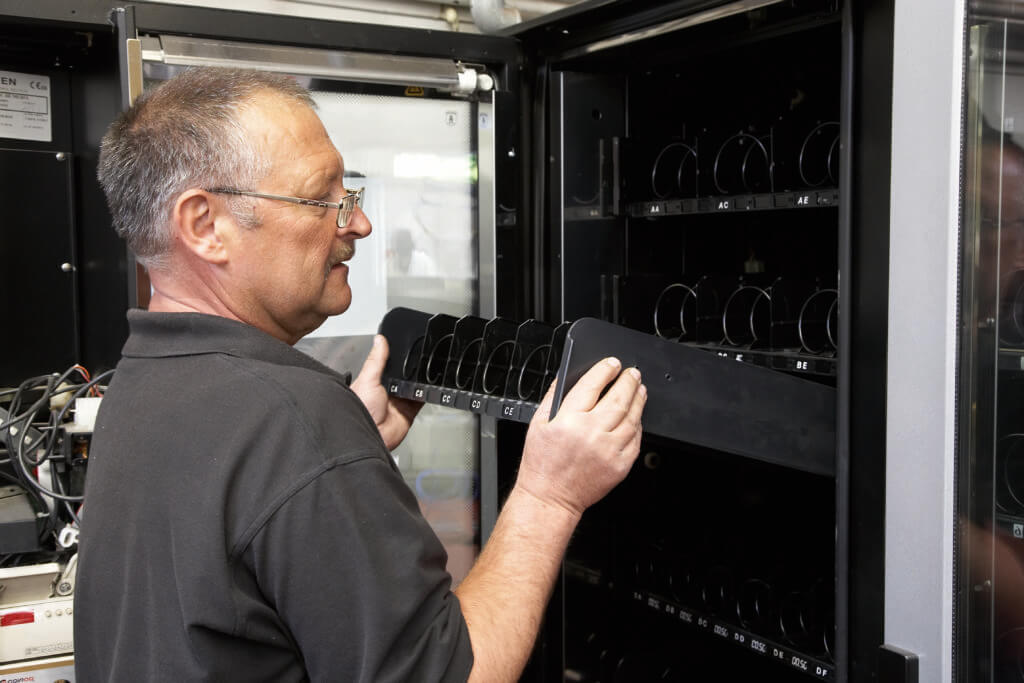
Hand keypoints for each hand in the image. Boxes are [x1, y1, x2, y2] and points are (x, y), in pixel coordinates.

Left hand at [350, 334, 421, 449]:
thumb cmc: (360, 410)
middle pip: (403, 374)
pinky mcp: (410, 410)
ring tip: (421, 373)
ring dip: (418, 381)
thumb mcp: (368, 379)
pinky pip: (422, 399)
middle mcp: (387, 390)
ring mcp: (399, 400)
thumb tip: (379, 340)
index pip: (388, 364)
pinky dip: (426, 393)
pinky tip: (427, 387)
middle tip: (416, 360)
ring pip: (414, 385)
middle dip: (409, 370)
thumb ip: (376, 360)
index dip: (395, 357)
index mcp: (374, 381)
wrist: (371, 436)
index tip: (404, 346)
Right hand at [515, 357, 645, 517]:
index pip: (592, 385)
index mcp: (568, 420)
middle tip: (632, 373)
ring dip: (638, 399)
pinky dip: (638, 424)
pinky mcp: (619, 465)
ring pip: (631, 417)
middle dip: (628, 381)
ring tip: (639, 389)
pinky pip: (635, 439)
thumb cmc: (542, 463)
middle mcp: (590, 433)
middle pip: (618, 398)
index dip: (605, 370)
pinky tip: (636, 416)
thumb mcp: (538, 423)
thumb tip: (568, 374)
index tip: (612, 364)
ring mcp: (608, 450)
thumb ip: (554, 396)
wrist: (550, 497)